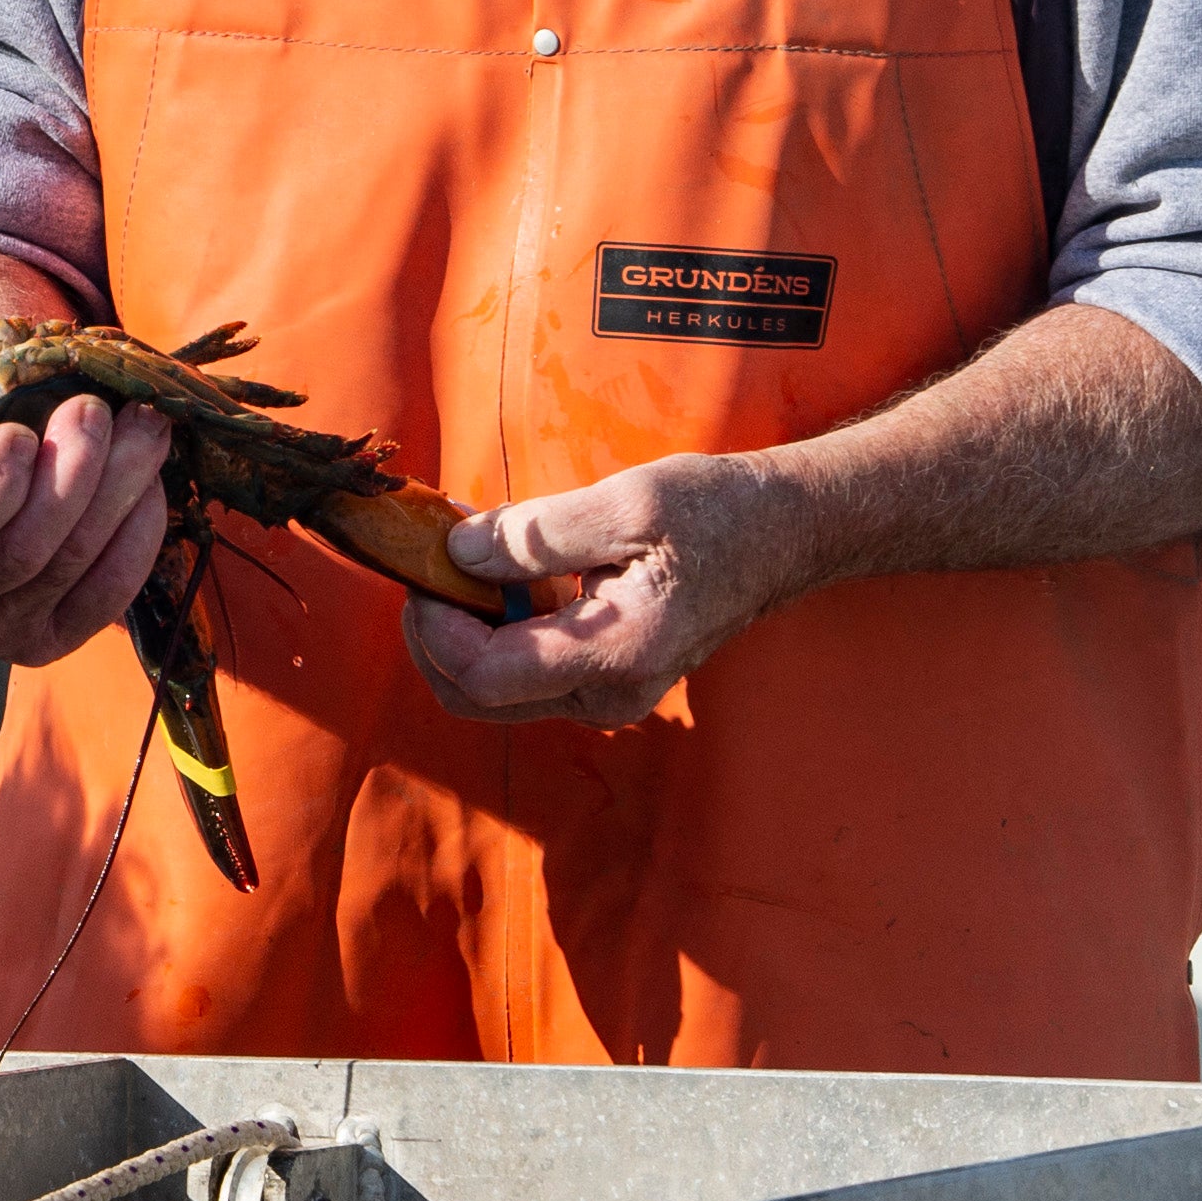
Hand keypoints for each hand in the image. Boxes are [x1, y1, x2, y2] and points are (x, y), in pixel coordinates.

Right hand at [0, 387, 174, 669]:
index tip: (16, 434)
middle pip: (18, 556)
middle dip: (70, 478)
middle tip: (95, 410)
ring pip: (70, 567)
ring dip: (115, 492)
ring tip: (144, 425)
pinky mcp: (50, 639)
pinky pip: (107, 597)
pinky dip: (136, 538)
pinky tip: (150, 484)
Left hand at [401, 452, 819, 728]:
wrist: (779, 534)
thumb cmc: (714, 514)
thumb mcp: (625, 504)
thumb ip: (536, 535)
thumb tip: (456, 552)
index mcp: (616, 655)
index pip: (485, 675)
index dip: (434, 626)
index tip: (422, 564)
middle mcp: (607, 693)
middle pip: (474, 696)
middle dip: (433, 631)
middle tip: (428, 558)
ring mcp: (604, 692)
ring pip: (492, 686)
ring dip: (460, 625)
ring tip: (461, 550)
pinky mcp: (601, 675)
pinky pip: (522, 666)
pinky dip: (491, 622)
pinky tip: (497, 565)